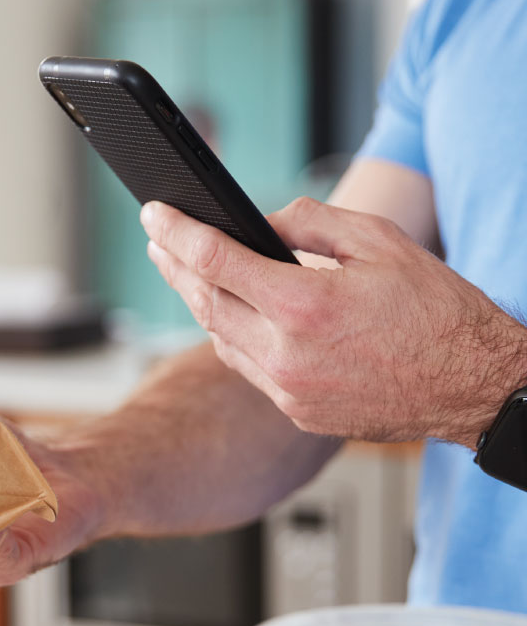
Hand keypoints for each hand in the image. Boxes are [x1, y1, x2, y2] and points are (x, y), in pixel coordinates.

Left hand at [141, 196, 526, 447]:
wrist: (472, 386)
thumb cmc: (436, 312)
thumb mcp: (379, 241)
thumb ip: (309, 223)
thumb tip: (257, 223)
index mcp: (303, 305)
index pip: (214, 260)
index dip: (177, 232)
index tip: (154, 214)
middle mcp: (286, 354)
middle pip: (204, 301)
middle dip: (174, 265)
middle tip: (157, 240)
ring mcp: (288, 389)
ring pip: (218, 338)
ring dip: (197, 301)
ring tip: (184, 271)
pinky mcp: (296, 411)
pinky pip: (246, 366)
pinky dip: (229, 335)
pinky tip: (227, 315)